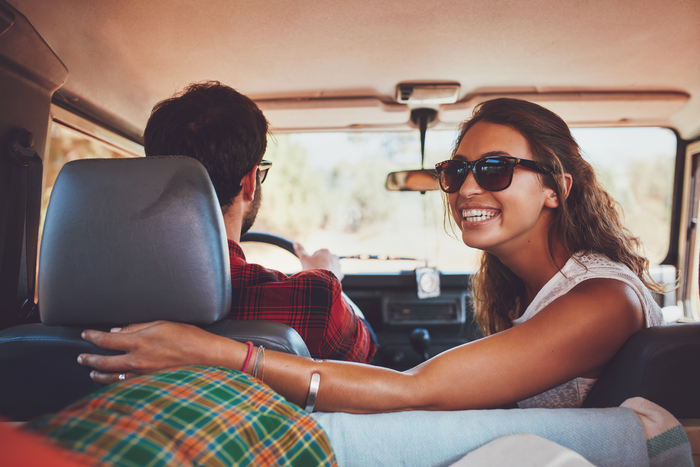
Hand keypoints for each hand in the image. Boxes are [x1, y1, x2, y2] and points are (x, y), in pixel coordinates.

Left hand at [77, 321, 227, 384]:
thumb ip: (137, 327)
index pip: (106, 340)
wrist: (206, 357)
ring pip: (112, 376)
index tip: (86, 334)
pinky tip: (112, 380)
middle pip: (103, 361)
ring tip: (92, 371)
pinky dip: (115, 382)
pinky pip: (126, 383)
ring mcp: (142, 373)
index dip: (92, 336)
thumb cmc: (188, 337)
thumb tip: (118, 331)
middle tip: (81, 357)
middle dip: (89, 359)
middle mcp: (137, 359)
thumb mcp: (162, 323)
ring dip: (98, 373)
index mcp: (139, 341)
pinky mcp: (149, 381)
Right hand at [293, 242, 343, 281]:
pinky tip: (327, 280)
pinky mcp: (341, 274)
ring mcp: (338, 266)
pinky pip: (336, 275)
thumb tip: (295, 243)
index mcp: (325, 251)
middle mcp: (334, 257)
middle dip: (322, 264)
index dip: (313, 260)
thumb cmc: (312, 269)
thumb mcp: (304, 258)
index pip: (318, 254)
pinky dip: (332, 277)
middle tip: (315, 271)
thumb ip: (300, 250)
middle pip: (326, 260)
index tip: (311, 265)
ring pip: (332, 267)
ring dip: (328, 270)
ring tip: (321, 276)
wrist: (320, 282)